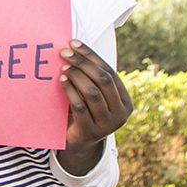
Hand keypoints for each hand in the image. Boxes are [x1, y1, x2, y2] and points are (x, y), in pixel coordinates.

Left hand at [58, 40, 132, 158]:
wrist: (78, 143)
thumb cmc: (85, 112)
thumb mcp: (94, 96)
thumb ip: (92, 79)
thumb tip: (74, 49)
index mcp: (125, 101)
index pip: (109, 72)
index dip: (91, 56)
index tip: (74, 44)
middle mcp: (121, 113)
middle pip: (103, 80)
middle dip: (83, 64)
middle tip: (65, 53)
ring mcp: (107, 125)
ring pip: (92, 93)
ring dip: (77, 76)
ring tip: (63, 67)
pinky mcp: (91, 132)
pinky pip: (80, 107)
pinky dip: (70, 91)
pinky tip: (61, 81)